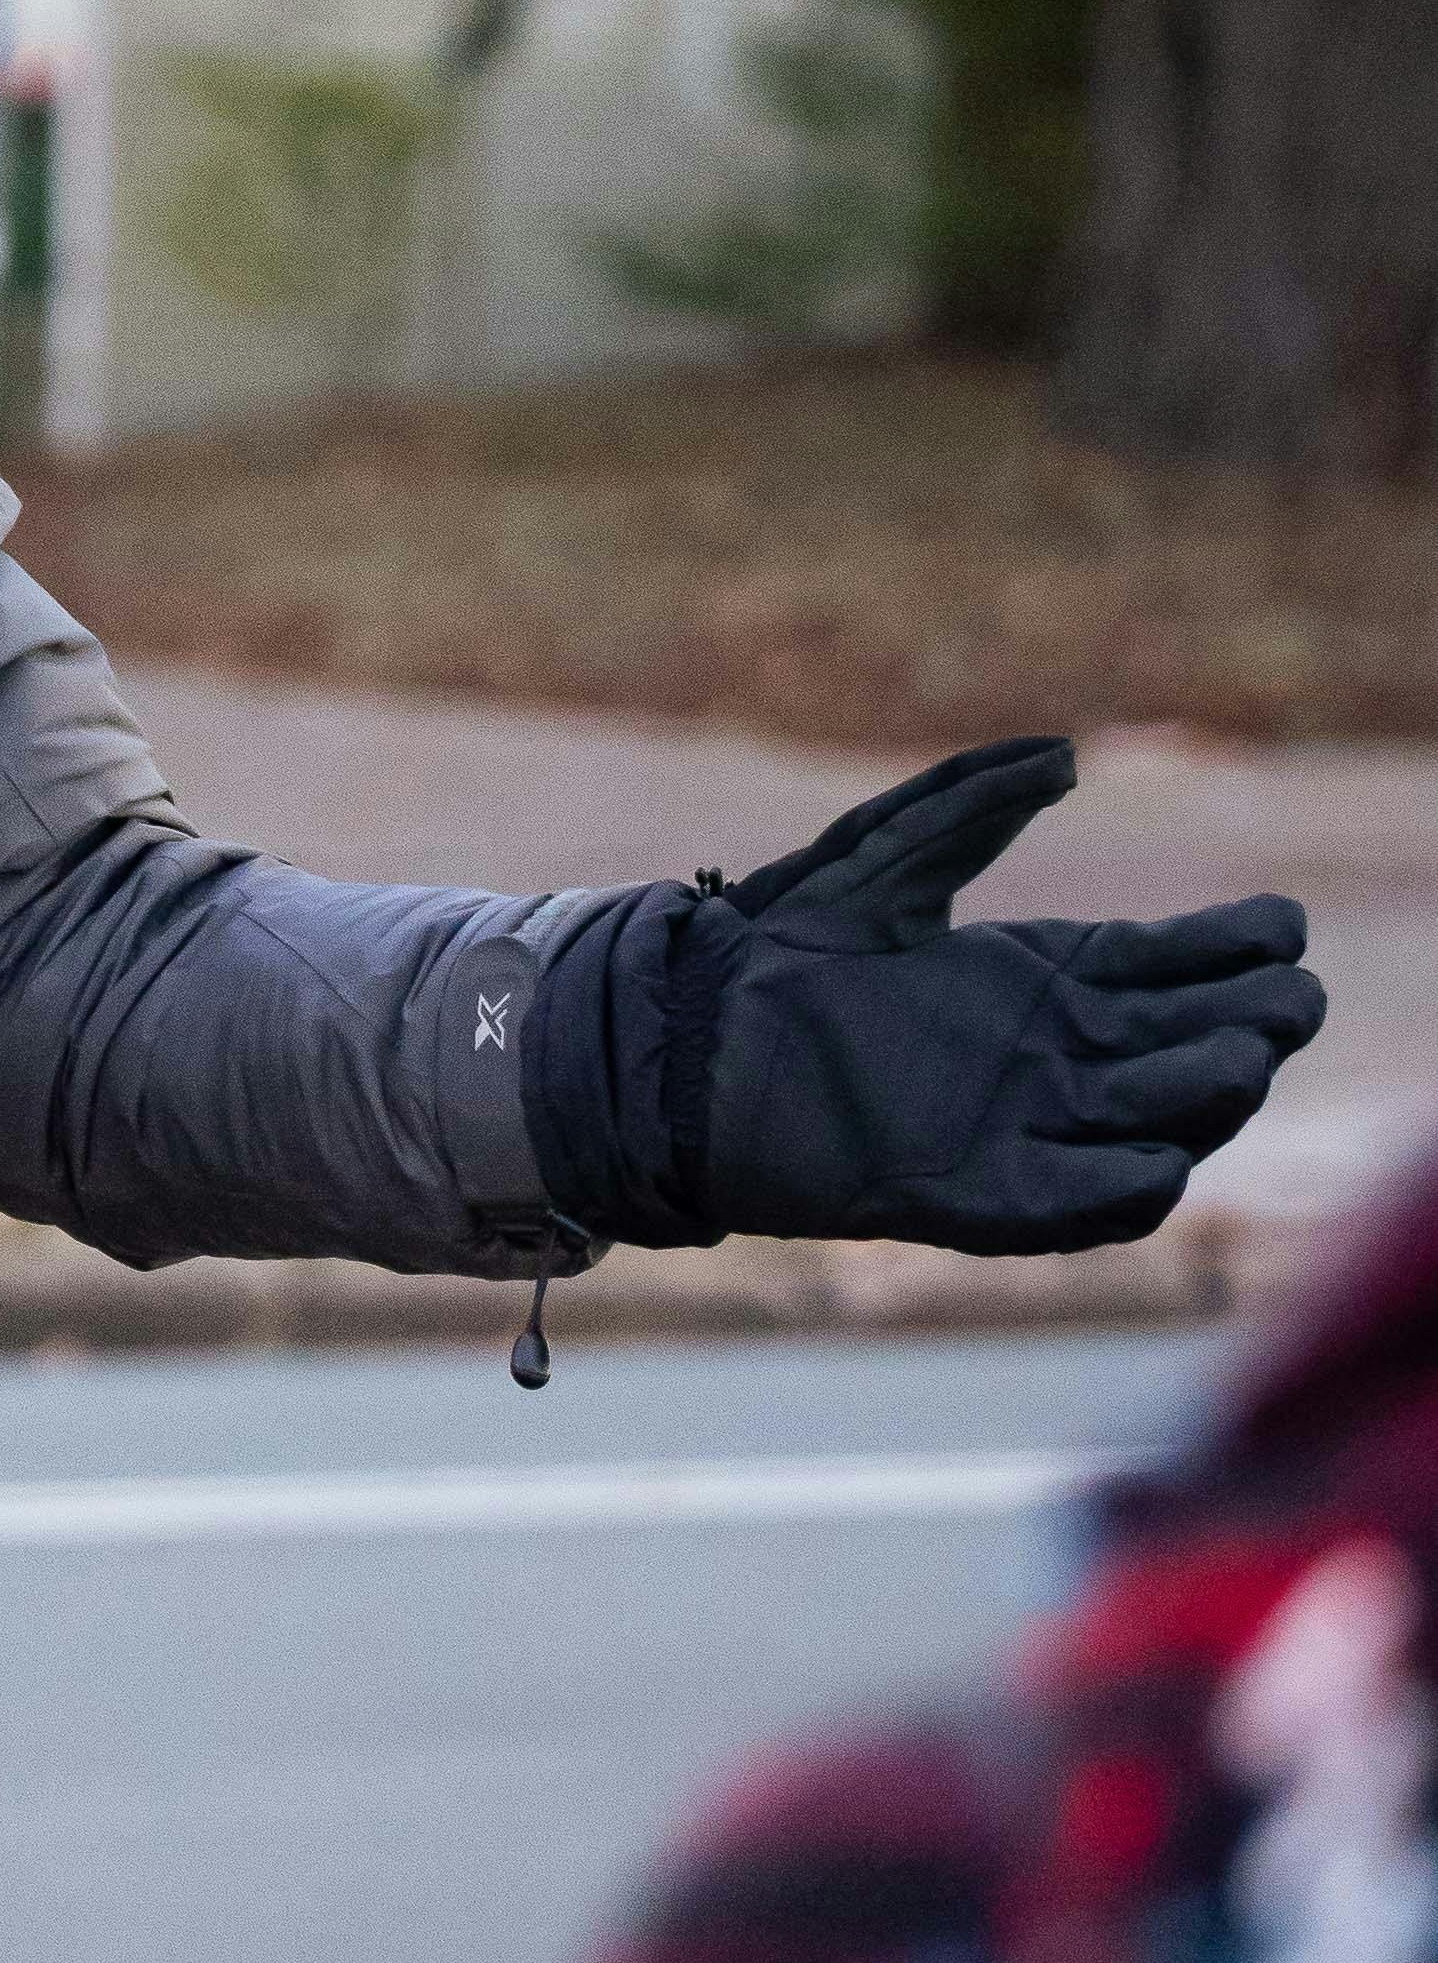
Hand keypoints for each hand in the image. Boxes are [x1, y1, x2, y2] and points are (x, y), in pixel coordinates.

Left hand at [530, 735, 1322, 1258]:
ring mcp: (1018, 1127)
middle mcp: (1048, 1056)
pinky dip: (1125, 1187)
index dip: (1237, 946)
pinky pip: (1074, 1206)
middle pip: (1189, 1042)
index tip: (1277, 925)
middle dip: (1252, 1021)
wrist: (680, 1042)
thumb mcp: (881, 860)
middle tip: (1283, 998)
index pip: (1177, 964)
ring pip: (1154, 1120)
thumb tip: (1066, 756)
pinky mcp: (971, 1196)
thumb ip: (970, 806)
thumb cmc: (772, 949)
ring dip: (1205, 1096)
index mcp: (1041, 977)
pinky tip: (1161, 1157)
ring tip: (1237, 1057)